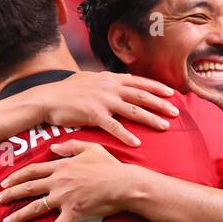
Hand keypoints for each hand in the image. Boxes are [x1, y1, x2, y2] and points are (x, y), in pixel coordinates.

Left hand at [0, 140, 143, 221]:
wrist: (124, 184)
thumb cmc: (110, 166)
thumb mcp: (90, 148)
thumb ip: (70, 146)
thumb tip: (53, 147)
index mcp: (61, 166)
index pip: (32, 170)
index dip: (16, 176)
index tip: (4, 182)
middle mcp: (58, 182)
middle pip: (28, 188)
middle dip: (9, 194)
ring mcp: (64, 199)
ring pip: (35, 208)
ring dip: (18, 215)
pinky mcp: (73, 213)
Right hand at [28, 72, 178, 147]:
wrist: (46, 99)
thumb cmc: (65, 91)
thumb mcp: (88, 79)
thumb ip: (104, 81)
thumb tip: (116, 81)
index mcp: (109, 78)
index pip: (138, 81)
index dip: (156, 87)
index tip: (171, 93)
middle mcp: (109, 87)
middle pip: (141, 95)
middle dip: (161, 103)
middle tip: (176, 111)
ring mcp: (102, 100)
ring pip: (133, 110)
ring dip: (151, 118)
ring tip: (165, 126)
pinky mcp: (93, 115)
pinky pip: (114, 127)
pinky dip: (127, 135)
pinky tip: (137, 143)